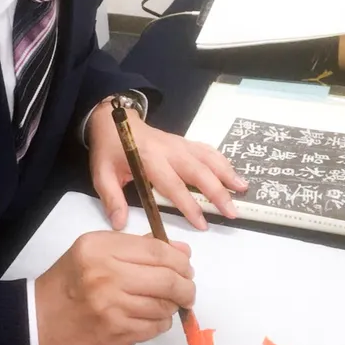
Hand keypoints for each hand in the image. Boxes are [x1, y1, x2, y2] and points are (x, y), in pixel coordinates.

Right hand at [35, 231, 193, 344]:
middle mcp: (106, 276)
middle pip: (167, 279)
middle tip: (188, 289)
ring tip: (165, 302)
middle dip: (186, 286)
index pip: (156, 251)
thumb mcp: (95, 250)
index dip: (180, 259)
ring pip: (164, 306)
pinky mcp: (116, 336)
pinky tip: (149, 317)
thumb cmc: (71, 281)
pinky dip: (159, 322)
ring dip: (173, 305)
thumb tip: (182, 250)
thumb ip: (138, 246)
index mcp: (100, 248)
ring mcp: (112, 309)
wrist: (41, 322)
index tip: (186, 266)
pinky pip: (154, 328)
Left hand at [86, 102, 248, 231]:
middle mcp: (169, 150)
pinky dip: (221, 160)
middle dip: (217, 192)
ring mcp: (178, 144)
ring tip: (243, 189)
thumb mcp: (101, 174)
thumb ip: (112, 199)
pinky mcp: (183, 142)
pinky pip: (206, 150)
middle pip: (198, 171)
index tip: (202, 224)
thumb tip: (120, 224)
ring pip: (207, 157)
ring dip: (226, 172)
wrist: (113, 120)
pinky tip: (233, 172)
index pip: (173, 184)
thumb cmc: (109, 150)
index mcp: (149, 159)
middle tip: (232, 212)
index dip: (189, 204)